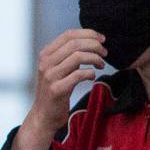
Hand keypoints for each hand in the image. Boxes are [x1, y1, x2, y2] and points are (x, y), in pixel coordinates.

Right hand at [14, 29, 106, 149]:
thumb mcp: (57, 69)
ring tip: (101, 64)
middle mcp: (45, 63)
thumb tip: (90, 42)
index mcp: (45, 54)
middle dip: (95, 45)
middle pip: (75, 44)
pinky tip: (92, 77)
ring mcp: (49, 76)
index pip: (68, 35)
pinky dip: (90, 73)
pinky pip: (78, 75)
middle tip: (105, 53)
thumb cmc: (55, 91)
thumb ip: (68, 55)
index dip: (88, 33)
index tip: (102, 39)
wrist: (43, 116)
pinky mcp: (56, 89)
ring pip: (78, 57)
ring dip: (95, 58)